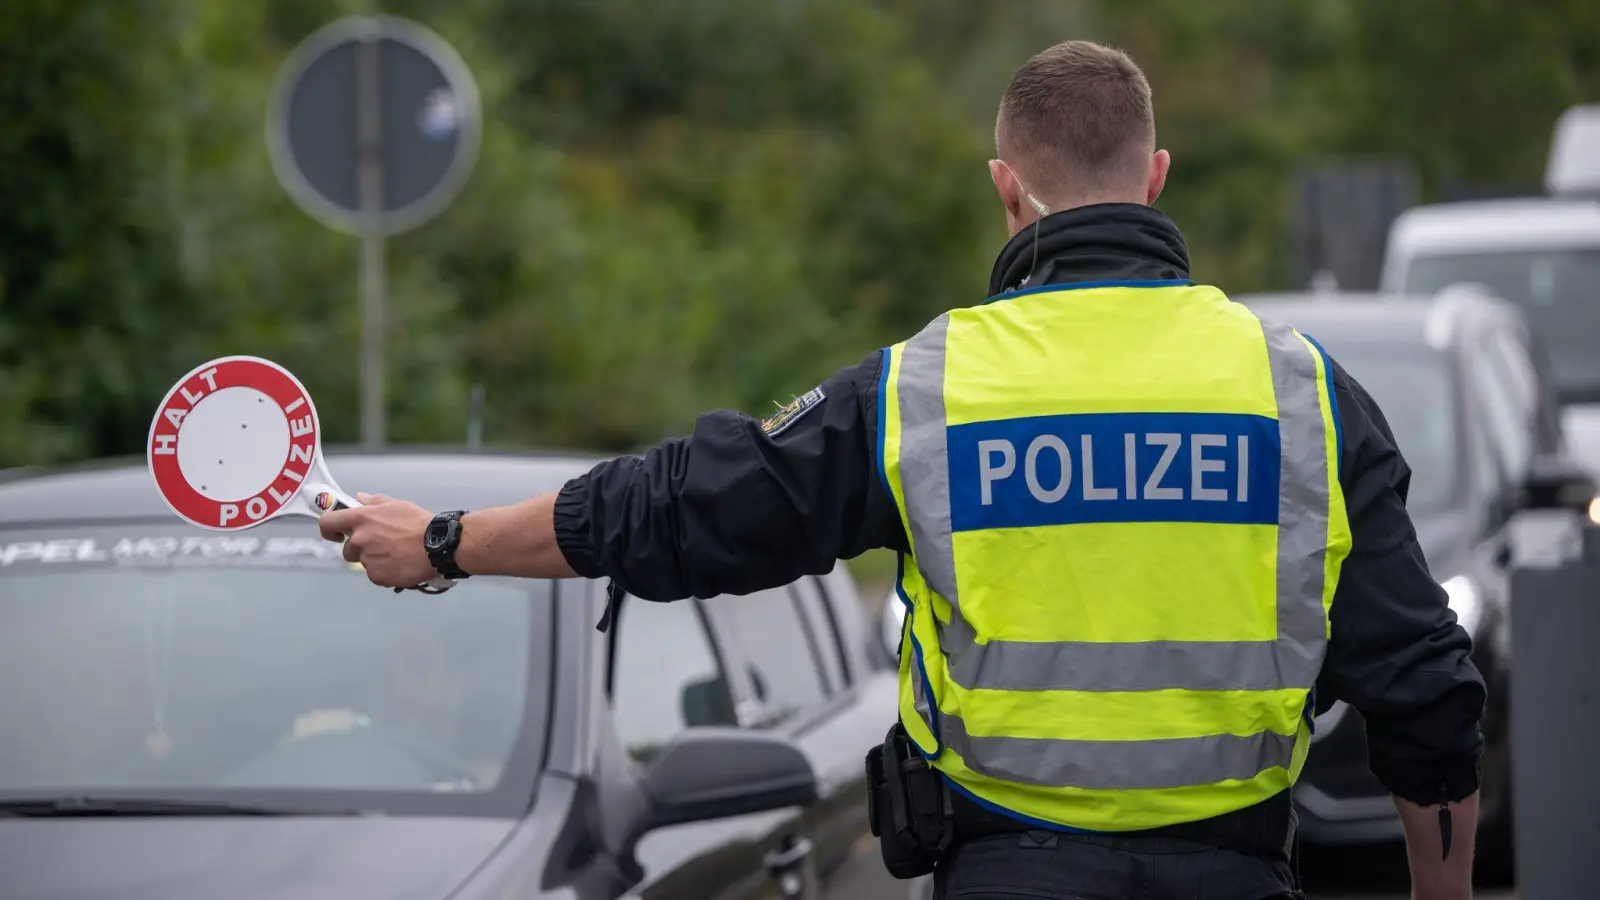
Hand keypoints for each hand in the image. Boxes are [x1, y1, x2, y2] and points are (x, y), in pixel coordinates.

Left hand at [318, 493, 437, 588]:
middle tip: (382, 545)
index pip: (328, 523)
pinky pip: (376, 575)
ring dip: (375, 560)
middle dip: (361, 549)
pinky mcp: (377, 576)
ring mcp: (367, 560)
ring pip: (364, 563)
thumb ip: (373, 502)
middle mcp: (359, 540)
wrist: (437, 546)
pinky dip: (385, 572)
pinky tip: (400, 565)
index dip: (329, 530)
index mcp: (361, 519)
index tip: (336, 534)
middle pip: (348, 549)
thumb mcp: (396, 505)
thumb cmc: (418, 523)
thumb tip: (359, 498)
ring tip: (396, 555)